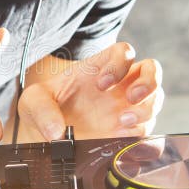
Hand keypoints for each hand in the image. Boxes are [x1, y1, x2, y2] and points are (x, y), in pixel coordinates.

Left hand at [17, 42, 163, 141]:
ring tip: (124, 121)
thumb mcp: (32, 101)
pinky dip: (142, 133)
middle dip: (148, 83)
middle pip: (152, 71)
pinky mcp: (126, 131)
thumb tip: (56, 131)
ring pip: (155, 100)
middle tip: (131, 98)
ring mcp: (125, 107)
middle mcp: (117, 85)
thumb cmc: (41, 108)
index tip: (101, 83)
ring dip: (146, 110)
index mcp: (98, 67)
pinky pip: (147, 128)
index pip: (123, 52)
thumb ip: (41, 109)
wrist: (42, 134)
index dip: (119, 64)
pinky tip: (123, 136)